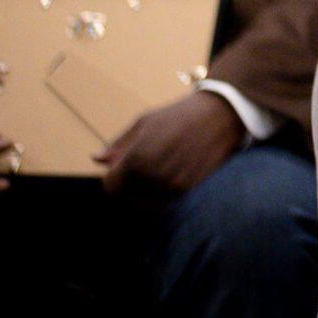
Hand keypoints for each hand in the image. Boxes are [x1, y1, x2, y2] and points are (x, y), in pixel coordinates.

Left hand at [95, 91, 244, 196]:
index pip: (110, 186)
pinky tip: (170, 176)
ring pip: (145, 203)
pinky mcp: (190, 190)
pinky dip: (162, 195)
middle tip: (140, 169)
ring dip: (145, 192)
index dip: (113, 177)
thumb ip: (119, 144)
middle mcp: (153, 176)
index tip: (121, 168)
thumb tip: (96, 158)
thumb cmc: (179, 114)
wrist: (221, 115)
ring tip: (157, 171)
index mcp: (137, 158)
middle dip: (128, 186)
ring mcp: (173, 186)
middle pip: (126, 198)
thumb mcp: (144, 122)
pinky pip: (165, 203)